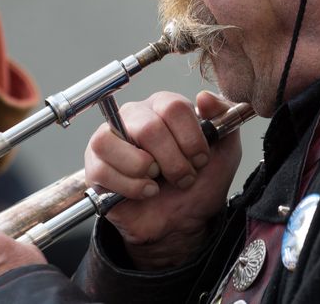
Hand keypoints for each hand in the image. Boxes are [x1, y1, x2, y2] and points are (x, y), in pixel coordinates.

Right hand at [84, 90, 240, 268]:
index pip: (173, 107)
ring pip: (112, 140)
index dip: (191, 139)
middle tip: (182, 178)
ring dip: (143, 170)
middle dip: (172, 162)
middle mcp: (134, 116)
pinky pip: (102, 169)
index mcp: (163, 106)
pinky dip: (129, 187)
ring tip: (157, 182)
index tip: (201, 160)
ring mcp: (110, 139)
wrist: (182, 222)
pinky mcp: (95, 166)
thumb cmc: (199, 183)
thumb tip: (204, 97)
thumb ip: (223, 117)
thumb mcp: (224, 151)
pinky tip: (144, 192)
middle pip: (148, 128)